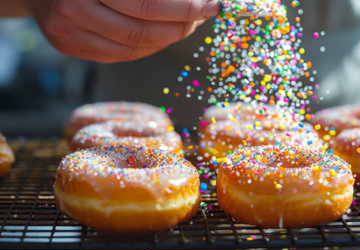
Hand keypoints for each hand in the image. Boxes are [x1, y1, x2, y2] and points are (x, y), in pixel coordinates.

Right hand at [22, 0, 219, 62]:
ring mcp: (68, 32)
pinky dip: (148, 47)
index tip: (212, 4)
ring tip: (188, 24)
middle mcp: (73, 8)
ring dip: (169, 37)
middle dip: (183, 24)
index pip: (149, 3)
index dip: (186, 7)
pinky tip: (163, 35)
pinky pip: (121, 55)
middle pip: (143, 29)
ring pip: (134, 46)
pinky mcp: (69, 47)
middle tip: (204, 15)